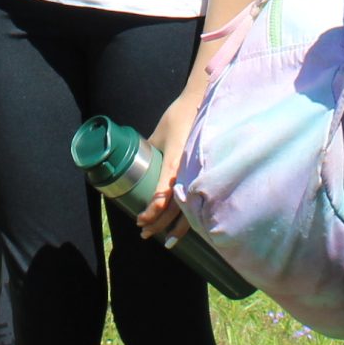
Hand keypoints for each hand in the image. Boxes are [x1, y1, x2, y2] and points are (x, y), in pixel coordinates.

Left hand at [136, 89, 203, 242]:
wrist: (203, 104)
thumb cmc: (178, 117)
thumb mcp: (159, 135)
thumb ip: (151, 151)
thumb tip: (139, 162)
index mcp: (174, 164)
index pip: (162, 196)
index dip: (151, 211)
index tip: (140, 219)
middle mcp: (187, 173)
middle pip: (173, 209)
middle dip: (158, 224)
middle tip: (144, 233)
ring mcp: (197, 175)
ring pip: (188, 211)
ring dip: (175, 228)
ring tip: (164, 240)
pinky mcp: (203, 174)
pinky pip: (198, 201)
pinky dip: (191, 217)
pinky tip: (186, 227)